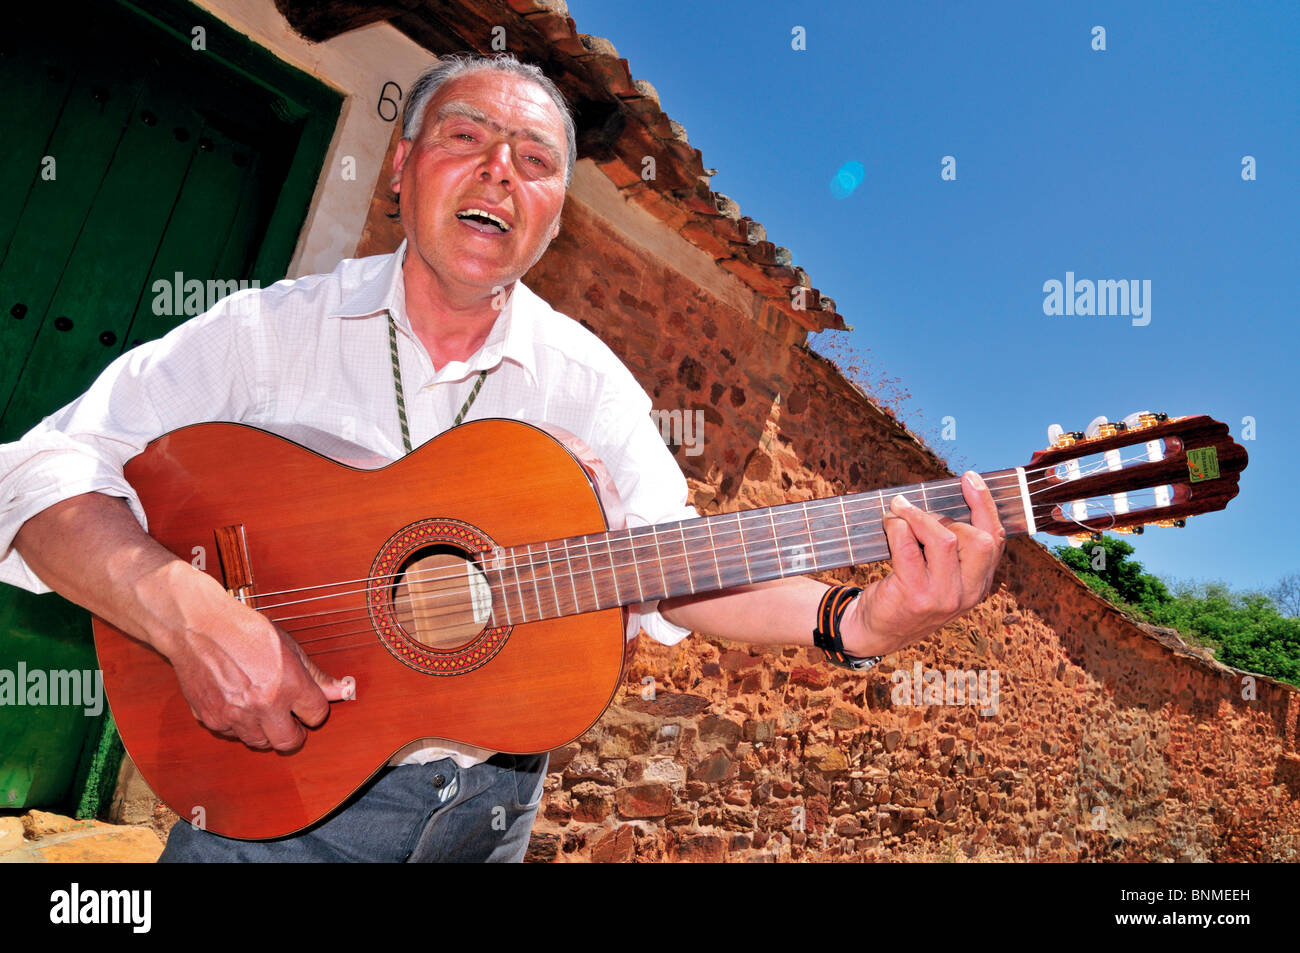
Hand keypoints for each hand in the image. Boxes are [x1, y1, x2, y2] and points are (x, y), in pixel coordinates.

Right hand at [166, 592, 353, 752]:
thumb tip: (342, 691)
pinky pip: (232, 734)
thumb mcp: (288, 647)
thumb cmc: (245, 631)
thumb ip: (315, 675)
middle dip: (294, 733)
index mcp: (288, 684)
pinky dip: (238, 725)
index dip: (314, 710)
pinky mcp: (211, 718)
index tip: (307, 704)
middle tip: (290, 720)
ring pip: (259, 742)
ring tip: (262, 709)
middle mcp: (263, 705)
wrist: (199, 627)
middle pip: (289, 742)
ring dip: (265, 731)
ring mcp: (235, 715)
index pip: (316, 715)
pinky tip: (239, 704)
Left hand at [841, 471, 1005, 656]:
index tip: (971, 479)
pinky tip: (889, 523)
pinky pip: (908, 546)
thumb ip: (953, 550)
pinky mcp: (914, 596)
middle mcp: (968, 594)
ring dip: (917, 515)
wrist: (877, 631)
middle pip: (977, 539)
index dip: (986, 506)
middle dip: (946, 515)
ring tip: (898, 509)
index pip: (995, 541)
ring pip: (943, 538)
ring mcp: (943, 597)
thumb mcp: (942, 578)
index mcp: (979, 586)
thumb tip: (942, 502)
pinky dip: (897, 526)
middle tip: (917, 510)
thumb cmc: (908, 594)